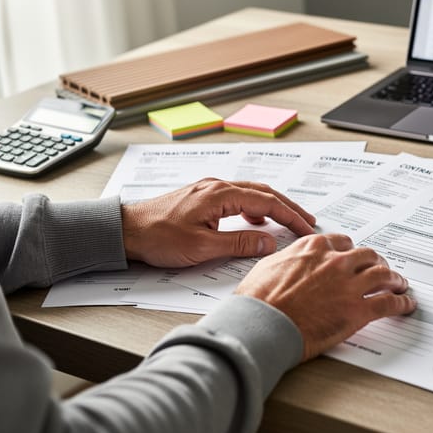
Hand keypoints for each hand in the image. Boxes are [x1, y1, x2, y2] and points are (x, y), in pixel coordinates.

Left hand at [121, 178, 315, 266]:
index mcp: (220, 194)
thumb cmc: (158, 237)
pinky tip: (255, 221)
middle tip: (307, 221)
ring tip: (288, 221)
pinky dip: (255, 207)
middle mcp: (217, 186)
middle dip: (288, 207)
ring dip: (273, 206)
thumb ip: (238, 244)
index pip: (267, 203)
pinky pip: (238, 197)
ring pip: (252, 193)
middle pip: (264, 193)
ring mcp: (209, 190)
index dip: (290, 216)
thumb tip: (268, 242)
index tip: (307, 227)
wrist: (126, 230)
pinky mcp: (202, 197)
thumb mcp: (202, 247)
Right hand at [235, 233, 415, 359]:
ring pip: (384, 275)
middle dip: (377, 263)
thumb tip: (288, 259)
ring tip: (400, 285)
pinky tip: (406, 306)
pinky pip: (389, 303)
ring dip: (395, 280)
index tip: (355, 256)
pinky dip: (402, 304)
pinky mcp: (358, 310)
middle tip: (381, 270)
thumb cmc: (258, 300)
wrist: (262, 324)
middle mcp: (335, 262)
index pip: (342, 242)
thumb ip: (287, 259)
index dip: (352, 251)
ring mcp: (349, 285)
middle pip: (368, 256)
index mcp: (314, 249)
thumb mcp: (268, 266)